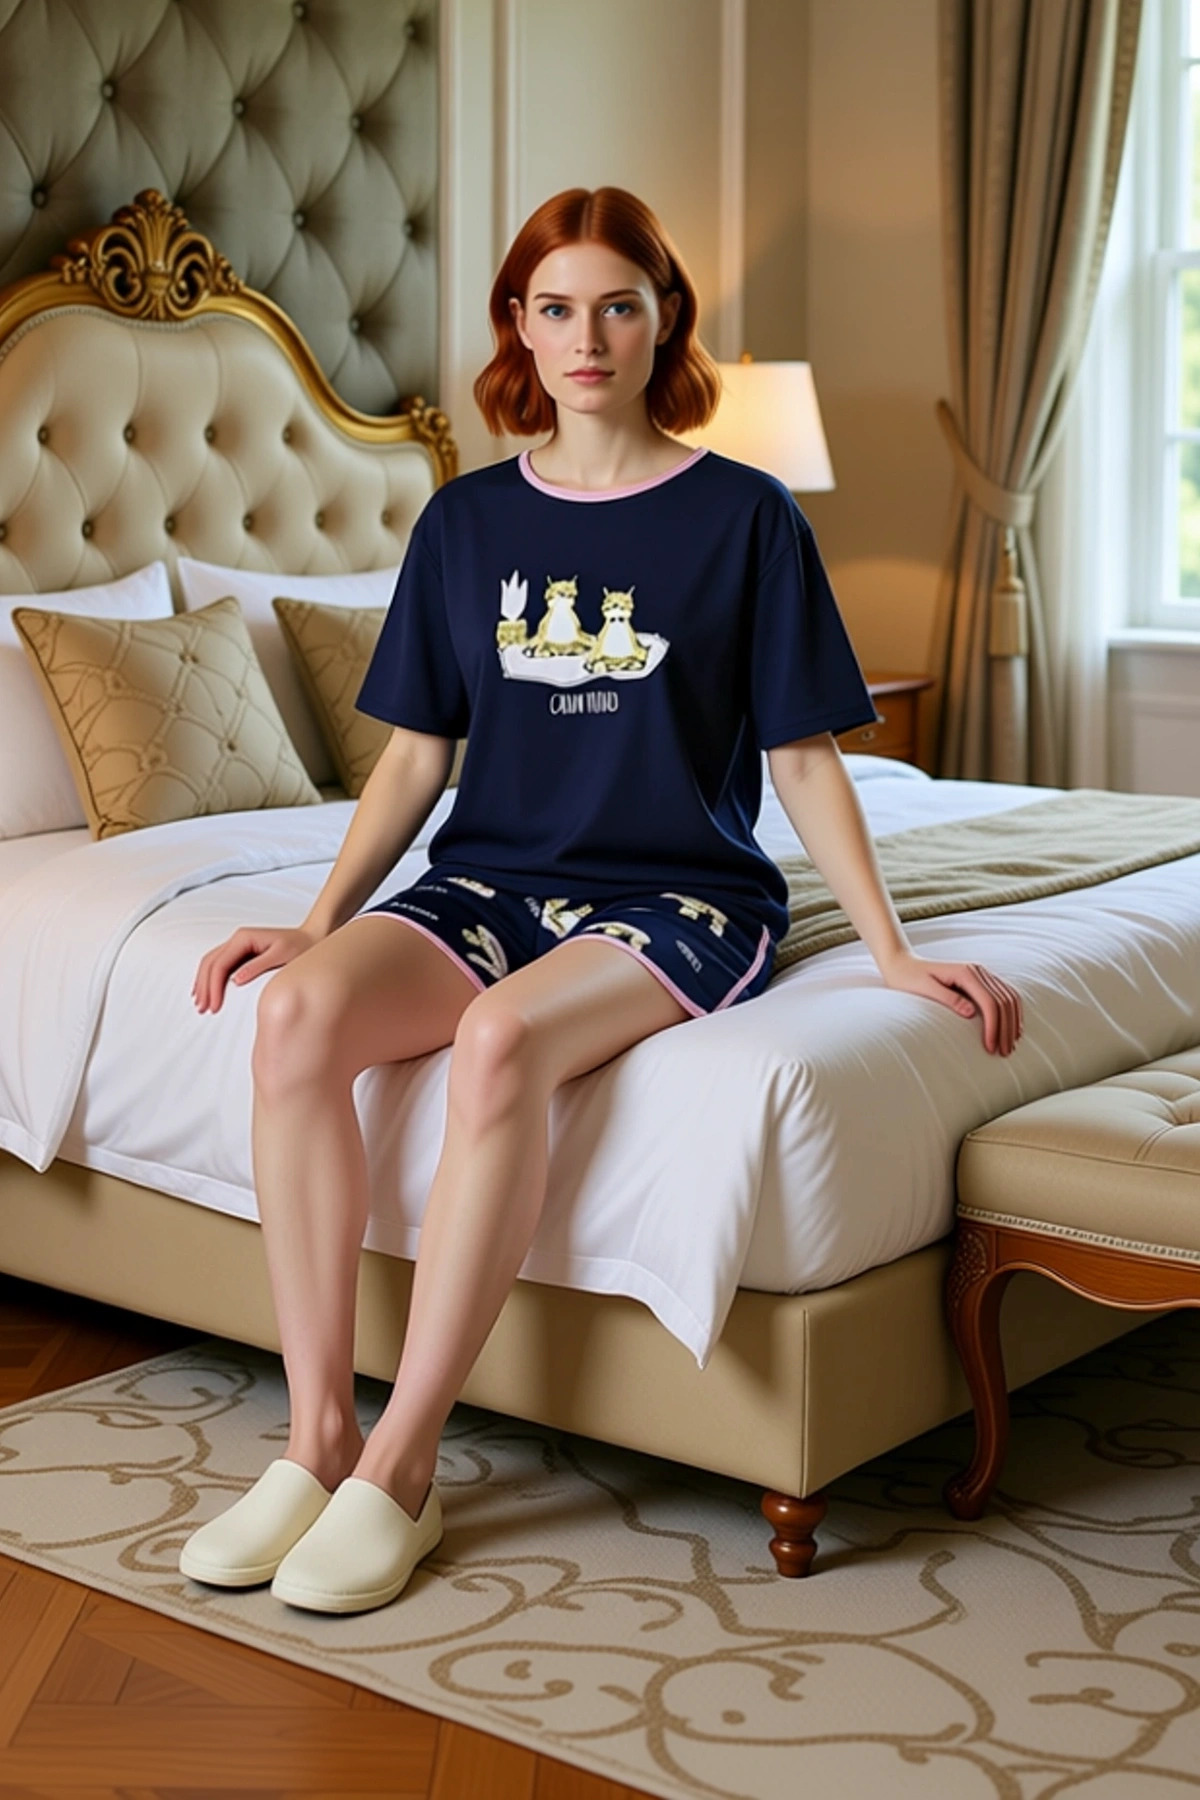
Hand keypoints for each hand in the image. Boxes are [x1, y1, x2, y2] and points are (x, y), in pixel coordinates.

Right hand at [192, 925, 319, 1013]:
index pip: (220, 964)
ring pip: (211, 963)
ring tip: (201, 1005)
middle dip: (204, 987)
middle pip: (210, 963)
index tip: (215, 1006)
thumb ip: (258, 966)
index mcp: (243, 938)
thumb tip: (236, 980)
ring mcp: (238, 945)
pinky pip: (220, 965)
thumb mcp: (281, 955)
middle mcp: (237, 939)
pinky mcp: (242, 952)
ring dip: (203, 984)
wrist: (312, 937)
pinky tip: (209, 992)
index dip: (213, 987)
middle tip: (203, 1009)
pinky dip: (211, 979)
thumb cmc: (300, 946)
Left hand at [879, 951, 1021, 1056]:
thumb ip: (947, 998)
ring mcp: (981, 975)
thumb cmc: (909, 979)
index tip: (990, 1048)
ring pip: (1009, 998)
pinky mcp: (980, 981)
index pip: (989, 1002)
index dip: (993, 1027)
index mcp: (966, 973)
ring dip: (1013, 1022)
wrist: (903, 965)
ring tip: (1010, 1045)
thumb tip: (970, 1012)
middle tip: (1004, 1053)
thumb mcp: (924, 989)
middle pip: (1004, 1001)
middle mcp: (978, 971)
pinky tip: (1011, 1029)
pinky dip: (1011, 1013)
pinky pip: (1004, 995)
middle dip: (1007, 1028)